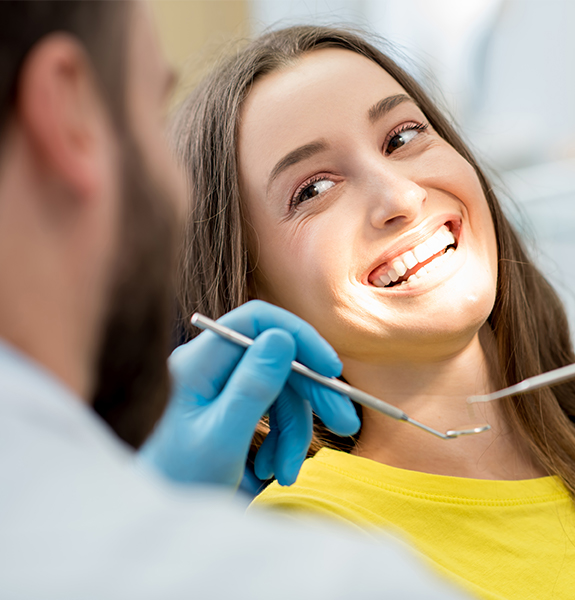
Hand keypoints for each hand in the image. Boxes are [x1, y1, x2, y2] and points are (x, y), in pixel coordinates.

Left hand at [139, 301, 359, 488]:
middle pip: (276, 359)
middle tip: (346, 424)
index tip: (331, 369)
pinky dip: (280, 440)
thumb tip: (283, 337)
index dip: (299, 336)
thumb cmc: (178, 481)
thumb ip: (252, 387)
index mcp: (199, 362)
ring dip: (294, 432)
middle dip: (310, 395)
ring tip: (285, 474)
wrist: (157, 514)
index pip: (256, 321)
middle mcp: (210, 366)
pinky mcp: (231, 407)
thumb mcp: (221, 439)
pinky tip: (270, 471)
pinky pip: (270, 411)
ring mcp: (220, 386)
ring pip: (279, 390)